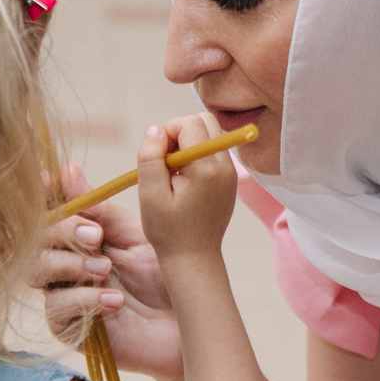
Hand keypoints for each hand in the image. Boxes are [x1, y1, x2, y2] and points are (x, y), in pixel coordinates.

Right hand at [36, 166, 181, 380]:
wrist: (187, 324)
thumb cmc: (164, 279)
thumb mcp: (136, 237)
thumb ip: (101, 211)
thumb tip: (67, 170)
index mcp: (79, 238)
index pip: (48, 213)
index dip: (44, 196)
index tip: (49, 179)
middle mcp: (64, 265)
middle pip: (35, 240)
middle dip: (62, 232)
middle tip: (95, 237)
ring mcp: (63, 296)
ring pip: (36, 272)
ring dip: (70, 264)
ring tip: (106, 269)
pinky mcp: (68, 329)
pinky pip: (57, 308)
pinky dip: (84, 299)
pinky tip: (114, 300)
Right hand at [134, 115, 237, 260]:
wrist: (194, 259)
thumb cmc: (168, 231)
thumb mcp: (150, 195)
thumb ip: (150, 158)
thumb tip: (155, 129)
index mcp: (206, 169)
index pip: (189, 124)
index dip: (167, 132)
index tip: (156, 157)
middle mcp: (224, 167)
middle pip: (204, 121)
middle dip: (179, 132)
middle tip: (164, 161)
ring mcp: (230, 173)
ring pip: (209, 134)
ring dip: (187, 143)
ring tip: (173, 171)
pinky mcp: (228, 179)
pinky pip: (212, 151)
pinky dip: (195, 156)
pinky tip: (183, 180)